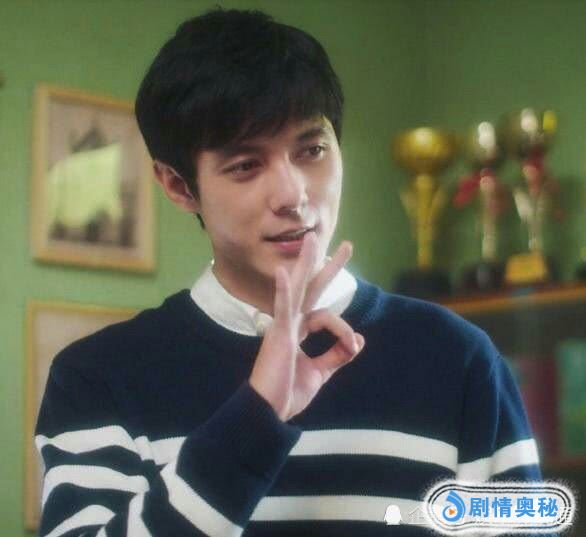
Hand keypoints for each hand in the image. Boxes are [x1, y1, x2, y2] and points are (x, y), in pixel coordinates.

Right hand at [249, 232, 364, 420]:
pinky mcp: (278, 333)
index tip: (353, 348)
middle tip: (346, 245)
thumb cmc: (288, 393)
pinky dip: (284, 290)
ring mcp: (282, 325)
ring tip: (312, 238)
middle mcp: (290, 323)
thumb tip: (360, 339)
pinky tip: (284, 272)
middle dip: (328, 266)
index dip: (344, 331)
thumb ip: (337, 355)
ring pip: (298, 288)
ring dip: (306, 263)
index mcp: (297, 331)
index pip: (326, 317)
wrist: (269, 411)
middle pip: (311, 288)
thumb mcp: (320, 373)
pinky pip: (282, 308)